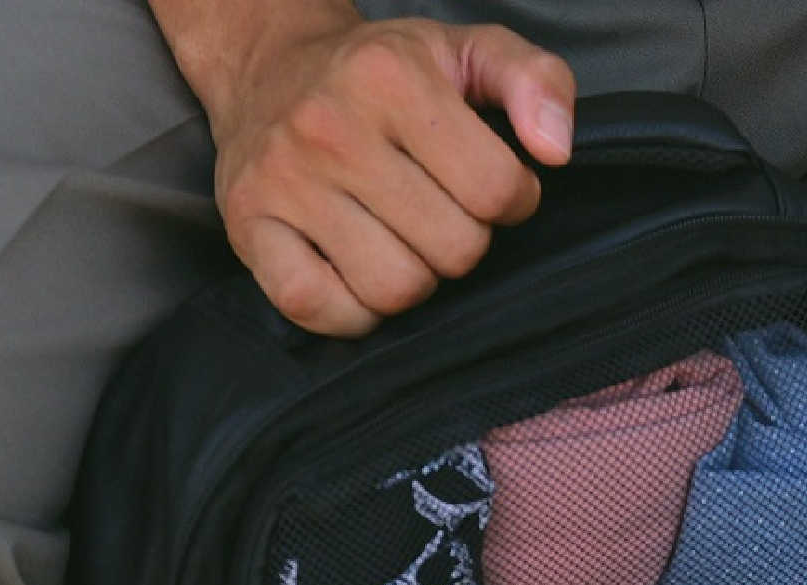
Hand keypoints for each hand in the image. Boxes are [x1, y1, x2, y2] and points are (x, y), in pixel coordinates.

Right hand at [166, 0, 575, 336]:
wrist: (267, 66)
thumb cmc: (380, 72)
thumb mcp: (465, 51)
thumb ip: (534, 79)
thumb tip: (556, 150)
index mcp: (391, 77)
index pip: (495, 190)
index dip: (510, 200)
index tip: (485, 184)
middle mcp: (331, 126)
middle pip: (452, 251)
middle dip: (460, 242)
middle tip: (436, 213)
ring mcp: (284, 181)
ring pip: (395, 290)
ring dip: (411, 280)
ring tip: (397, 238)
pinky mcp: (250, 228)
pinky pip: (323, 310)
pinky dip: (352, 311)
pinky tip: (354, 270)